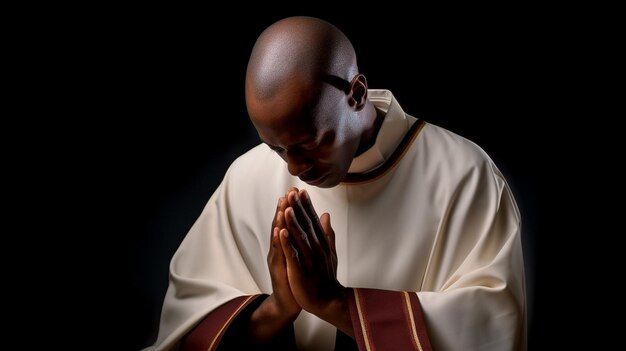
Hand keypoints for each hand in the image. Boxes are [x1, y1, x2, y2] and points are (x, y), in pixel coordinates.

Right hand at [248, 192, 301, 343]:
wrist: (289, 302)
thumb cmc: (297, 278)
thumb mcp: (301, 256)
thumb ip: (305, 240)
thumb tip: (314, 224)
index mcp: (287, 245)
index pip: (289, 222)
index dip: (293, 207)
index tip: (297, 191)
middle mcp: (279, 249)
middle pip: (281, 225)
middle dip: (284, 208)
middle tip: (288, 191)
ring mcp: (277, 258)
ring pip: (277, 236)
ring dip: (279, 220)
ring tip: (282, 205)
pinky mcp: (278, 269)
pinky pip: (278, 253)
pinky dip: (278, 241)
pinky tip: (279, 231)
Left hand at [279, 188, 349, 331]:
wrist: (327, 300)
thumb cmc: (325, 275)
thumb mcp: (329, 251)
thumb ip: (327, 232)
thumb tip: (326, 214)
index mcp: (321, 243)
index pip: (312, 220)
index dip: (306, 205)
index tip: (301, 191)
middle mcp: (316, 248)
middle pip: (305, 224)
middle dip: (298, 208)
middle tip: (292, 191)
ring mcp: (308, 259)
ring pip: (299, 237)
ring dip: (292, 221)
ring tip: (286, 206)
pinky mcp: (300, 271)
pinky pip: (292, 255)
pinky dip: (287, 243)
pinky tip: (281, 232)